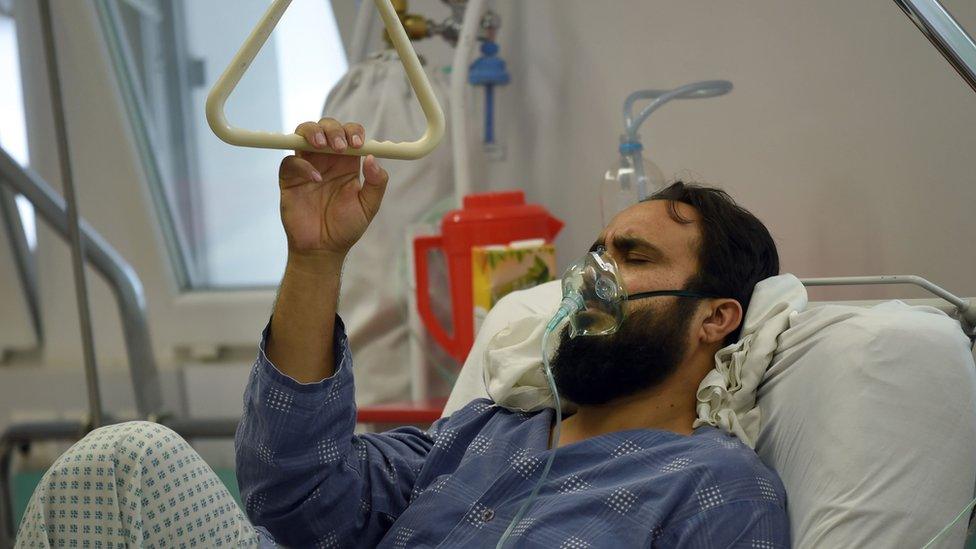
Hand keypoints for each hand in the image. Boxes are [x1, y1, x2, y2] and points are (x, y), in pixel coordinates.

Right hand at [278, 118, 388, 259]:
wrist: (323, 249)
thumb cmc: (346, 228)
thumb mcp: (368, 207)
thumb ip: (376, 184)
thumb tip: (372, 158)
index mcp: (347, 163)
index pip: (349, 134)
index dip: (353, 132)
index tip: (358, 144)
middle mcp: (326, 160)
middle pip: (326, 127)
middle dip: (333, 129)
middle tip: (339, 146)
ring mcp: (307, 167)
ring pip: (303, 134)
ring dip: (312, 132)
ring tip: (322, 144)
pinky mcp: (290, 180)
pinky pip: (290, 161)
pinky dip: (301, 164)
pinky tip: (314, 179)